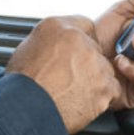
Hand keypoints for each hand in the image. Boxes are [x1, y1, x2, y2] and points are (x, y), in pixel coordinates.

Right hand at [5, 16, 116, 134]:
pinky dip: (101, 96)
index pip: (83, 26)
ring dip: (94, 79)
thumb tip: (56, 41)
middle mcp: (82, 42)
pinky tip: (82, 101)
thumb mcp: (27, 46)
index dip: (77, 42)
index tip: (73, 54)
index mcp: (61, 28)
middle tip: (68, 77)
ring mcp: (96, 65)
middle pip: (94, 49)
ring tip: (73, 91)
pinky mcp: (105, 87)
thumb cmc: (22, 82)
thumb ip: (48, 37)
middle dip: (85, 61)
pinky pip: (111, 90)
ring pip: (104, 69)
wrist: (27, 108)